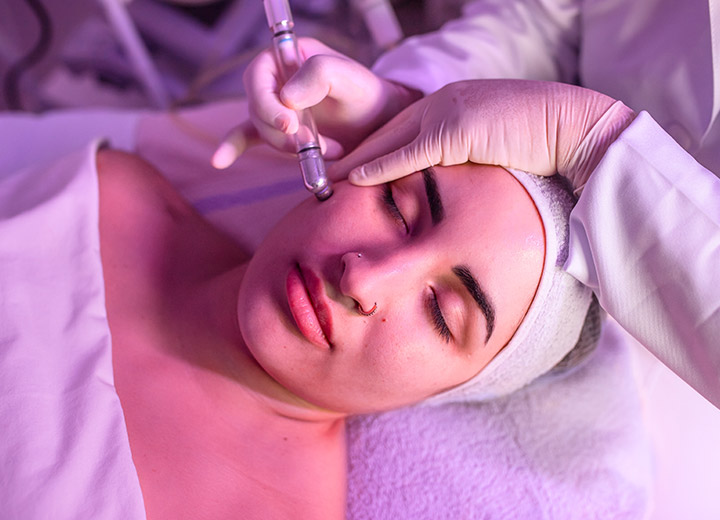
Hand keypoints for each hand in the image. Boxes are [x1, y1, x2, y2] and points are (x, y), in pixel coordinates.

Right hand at [212, 38, 420, 168]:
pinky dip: (233, 147)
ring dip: (288, 146)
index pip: (258, 76)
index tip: (290, 124)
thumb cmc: (365, 94)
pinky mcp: (278, 131)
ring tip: (324, 150)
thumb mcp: (349, 77)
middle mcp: (277, 80)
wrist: (378, 123)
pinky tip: (219, 161)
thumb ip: (319, 74)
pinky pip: (247, 137)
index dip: (267, 102)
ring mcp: (275, 107)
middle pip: (256, 107)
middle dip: (281, 131)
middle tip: (311, 143)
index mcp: (288, 58)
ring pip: (261, 130)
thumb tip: (287, 97)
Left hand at [330, 79, 635, 190]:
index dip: (372, 151)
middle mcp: (441, 103)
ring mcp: (447, 112)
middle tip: (322, 175)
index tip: (349, 171)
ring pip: (389, 140)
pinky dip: (380, 166)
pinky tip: (355, 180)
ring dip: (356, 163)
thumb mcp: (492, 148)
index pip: (400, 131)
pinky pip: (409, 152)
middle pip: (385, 132)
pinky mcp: (456, 129)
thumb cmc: (539, 142)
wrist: (572, 125)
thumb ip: (465, 160)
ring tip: (326, 181)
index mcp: (449, 106)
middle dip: (353, 155)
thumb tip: (452, 187)